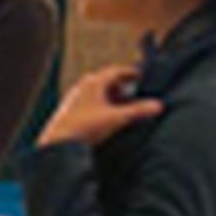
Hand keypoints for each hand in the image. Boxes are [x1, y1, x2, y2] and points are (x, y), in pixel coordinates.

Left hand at [38, 70, 165, 149]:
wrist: (57, 144)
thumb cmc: (84, 127)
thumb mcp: (116, 118)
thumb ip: (138, 111)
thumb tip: (158, 105)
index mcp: (94, 82)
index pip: (116, 71)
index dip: (130, 73)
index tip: (140, 76)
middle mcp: (82, 86)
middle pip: (106, 81)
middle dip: (121, 87)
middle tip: (133, 95)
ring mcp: (74, 98)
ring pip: (97, 92)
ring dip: (110, 98)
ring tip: (121, 109)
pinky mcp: (68, 111)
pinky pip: (89, 103)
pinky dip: (101, 106)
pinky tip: (104, 119)